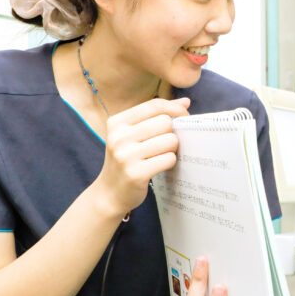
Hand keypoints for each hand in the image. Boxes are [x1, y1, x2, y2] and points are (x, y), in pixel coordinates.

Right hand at [94, 97, 190, 218]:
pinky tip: (160, 166)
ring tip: (162, 155)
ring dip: (172, 149)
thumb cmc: (126, 160)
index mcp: (117, 122)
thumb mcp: (133, 134)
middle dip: (172, 132)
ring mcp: (126, 156)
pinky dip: (170, 162)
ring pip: (170, 140)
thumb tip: (185, 102)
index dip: (175, 109)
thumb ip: (157, 115)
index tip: (184, 117)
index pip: (154, 105)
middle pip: (165, 122)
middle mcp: (119, 137)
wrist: (109, 193)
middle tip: (168, 144)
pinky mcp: (136, 174)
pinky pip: (169, 159)